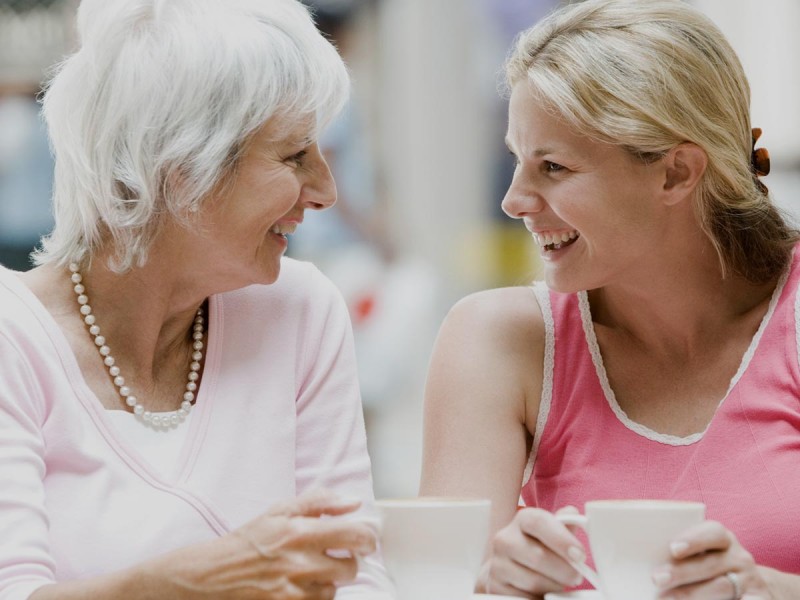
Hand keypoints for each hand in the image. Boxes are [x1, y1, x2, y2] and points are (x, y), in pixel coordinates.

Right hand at [150, 489, 377, 599]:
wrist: (216, 574)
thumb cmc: (250, 539)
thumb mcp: (281, 510)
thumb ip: (321, 502)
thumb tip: (354, 503)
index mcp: (300, 531)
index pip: (355, 536)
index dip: (367, 538)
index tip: (365, 540)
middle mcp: (300, 562)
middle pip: (351, 568)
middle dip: (347, 561)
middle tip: (333, 555)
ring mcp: (294, 590)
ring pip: (335, 589)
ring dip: (329, 580)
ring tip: (309, 570)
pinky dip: (315, 595)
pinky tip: (301, 585)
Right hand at [480, 506, 586, 597]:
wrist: (510, 567)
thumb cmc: (538, 547)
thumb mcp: (552, 533)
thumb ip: (565, 524)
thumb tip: (573, 514)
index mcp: (521, 520)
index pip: (538, 522)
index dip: (562, 539)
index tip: (580, 555)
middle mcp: (504, 539)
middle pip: (538, 556)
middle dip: (564, 570)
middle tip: (577, 576)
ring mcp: (498, 564)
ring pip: (533, 580)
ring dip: (554, 586)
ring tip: (559, 582)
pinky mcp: (496, 588)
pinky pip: (524, 597)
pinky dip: (540, 597)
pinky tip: (544, 591)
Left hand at [654, 520, 769, 599]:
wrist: (750, 588)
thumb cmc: (707, 566)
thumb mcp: (698, 555)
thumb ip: (674, 554)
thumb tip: (628, 559)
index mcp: (721, 538)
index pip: (712, 532)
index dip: (693, 539)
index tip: (673, 548)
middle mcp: (738, 557)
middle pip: (710, 564)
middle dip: (681, 572)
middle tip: (655, 578)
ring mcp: (749, 580)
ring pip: (721, 587)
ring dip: (692, 594)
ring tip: (665, 599)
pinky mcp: (759, 599)